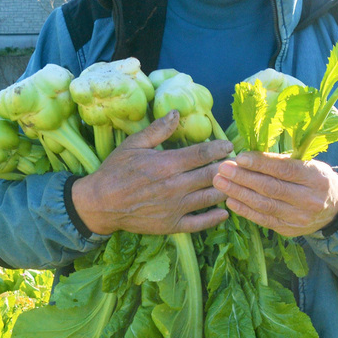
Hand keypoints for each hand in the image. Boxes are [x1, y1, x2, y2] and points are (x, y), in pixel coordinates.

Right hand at [71, 110, 231, 235]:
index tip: (229, 146)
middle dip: (228, 167)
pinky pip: (200, 223)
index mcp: (168, 163)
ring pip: (211, 197)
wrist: (100, 204)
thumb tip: (176, 112)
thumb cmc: (116, 171)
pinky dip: (215, 218)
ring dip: (225, 189)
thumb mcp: (134, 144)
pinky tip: (224, 212)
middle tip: (237, 163)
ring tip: (233, 183)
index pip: (203, 153)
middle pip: (212, 175)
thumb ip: (158, 129)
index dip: (220, 148)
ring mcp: (176, 207)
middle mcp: (176, 186)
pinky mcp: (172, 225)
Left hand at [213, 152, 337, 236]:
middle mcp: (308, 200)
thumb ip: (284, 161)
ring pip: (264, 205)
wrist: (336, 209)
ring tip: (220, 182)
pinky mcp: (289, 230)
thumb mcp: (309, 164)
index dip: (261, 163)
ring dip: (239, 193)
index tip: (240, 157)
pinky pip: (263, 220)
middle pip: (271, 188)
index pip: (285, 170)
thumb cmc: (317, 179)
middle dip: (243, 178)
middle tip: (222, 168)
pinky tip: (230, 200)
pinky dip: (245, 210)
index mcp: (316, 178)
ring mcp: (299, 218)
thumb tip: (249, 156)